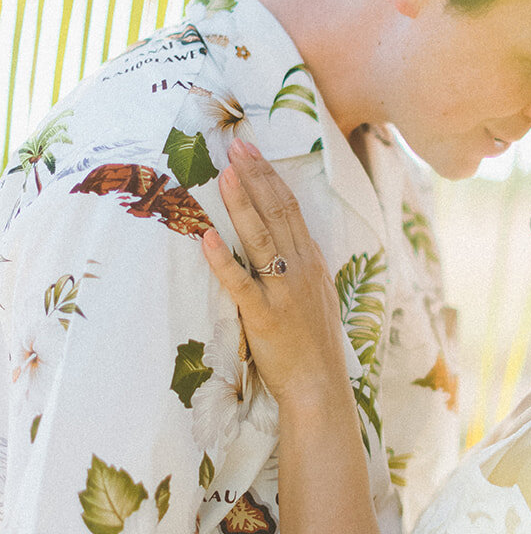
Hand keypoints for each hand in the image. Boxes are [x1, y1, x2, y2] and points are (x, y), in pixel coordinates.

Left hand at [202, 140, 350, 408]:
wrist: (319, 387)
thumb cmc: (315, 347)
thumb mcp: (317, 298)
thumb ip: (301, 268)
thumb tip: (283, 243)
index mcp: (312, 264)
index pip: (292, 209)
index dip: (270, 177)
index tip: (252, 151)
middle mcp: (301, 270)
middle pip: (279, 213)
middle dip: (256, 176)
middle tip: (236, 146)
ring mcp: (284, 292)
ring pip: (261, 238)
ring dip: (242, 203)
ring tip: (225, 174)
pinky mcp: (264, 317)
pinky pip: (241, 283)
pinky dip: (223, 259)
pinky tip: (207, 237)